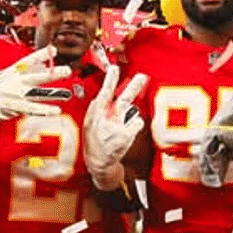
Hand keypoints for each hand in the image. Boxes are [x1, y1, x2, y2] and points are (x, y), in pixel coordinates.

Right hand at [0, 46, 72, 125]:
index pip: (28, 61)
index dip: (41, 55)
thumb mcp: (2, 77)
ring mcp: (15, 94)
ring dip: (54, 93)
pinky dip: (45, 110)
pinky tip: (56, 110)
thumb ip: (18, 74)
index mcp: (11, 72)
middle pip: (38, 76)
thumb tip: (36, 70)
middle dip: (54, 73)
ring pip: (38, 93)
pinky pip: (32, 108)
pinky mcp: (14, 106)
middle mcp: (15, 81)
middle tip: (68, 70)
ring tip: (67, 93)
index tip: (53, 49)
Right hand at [84, 65, 147, 190]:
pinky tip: (127, 132)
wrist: (98, 163)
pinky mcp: (126, 136)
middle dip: (134, 87)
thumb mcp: (90, 123)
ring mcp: (117, 129)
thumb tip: (102, 96)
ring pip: (133, 111)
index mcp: (96, 115)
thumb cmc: (95, 141)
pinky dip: (135, 126)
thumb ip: (96, 110)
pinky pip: (137, 123)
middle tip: (142, 76)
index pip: (104, 94)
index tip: (114, 68)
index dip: (110, 80)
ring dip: (130, 115)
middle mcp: (106, 120)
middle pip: (124, 99)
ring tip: (121, 126)